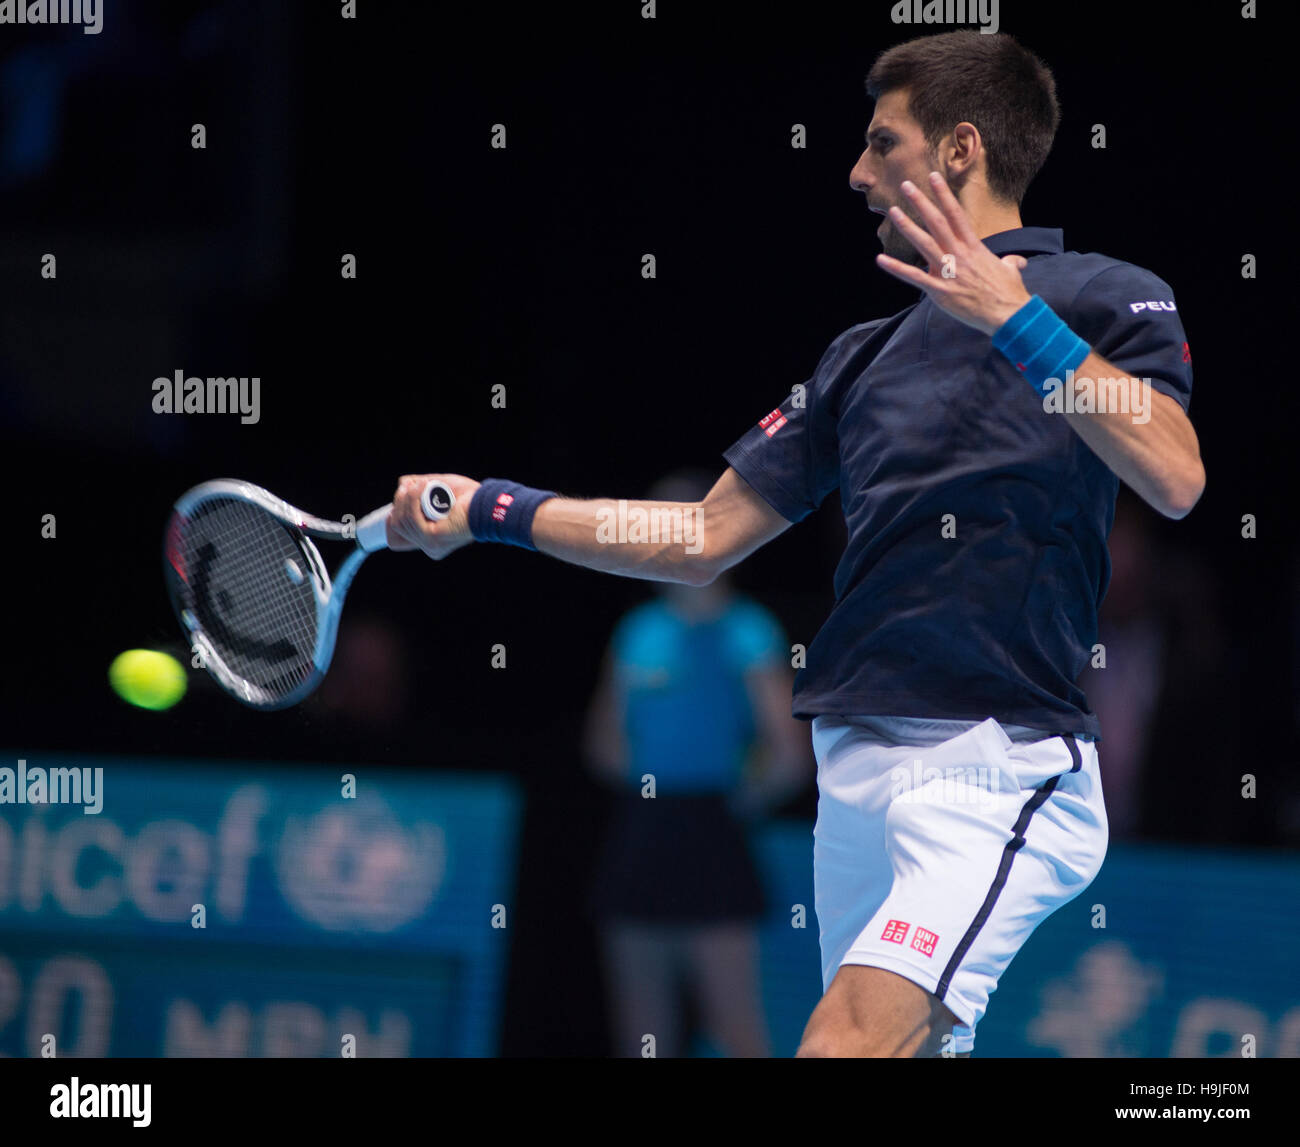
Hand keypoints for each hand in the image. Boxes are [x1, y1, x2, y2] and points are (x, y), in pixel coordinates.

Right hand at [386, 473, 480, 558]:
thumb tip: (402, 485)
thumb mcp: (438, 490)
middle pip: (397, 524)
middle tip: (412, 485)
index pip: (397, 538)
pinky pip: (411, 518)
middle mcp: (430, 548)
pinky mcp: (432, 538)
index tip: (402, 496)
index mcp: (431, 542)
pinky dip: (413, 500)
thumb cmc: (468, 497)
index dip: (394, 516)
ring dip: (408, 497)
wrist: (486, 504)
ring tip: (421, 484)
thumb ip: (419, 488)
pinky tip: (421, 488)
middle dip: (400, 501)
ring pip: (401, 520)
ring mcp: (430, 545)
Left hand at [875, 171, 1031, 335]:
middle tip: (905, 185)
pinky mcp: (939, 291)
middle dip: (921, 202)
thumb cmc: (1010, 293)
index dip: (943, 194)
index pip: (956, 214)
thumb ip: (1009, 262)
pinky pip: (914, 277)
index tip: (933, 177)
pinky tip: (880, 260)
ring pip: (924, 243)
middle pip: (937, 222)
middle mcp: (959, 254)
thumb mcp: (1010, 270)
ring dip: (907, 226)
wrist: (1008, 314)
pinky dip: (896, 268)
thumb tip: (1014, 261)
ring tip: (893, 211)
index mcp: (974, 247)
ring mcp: (948, 272)